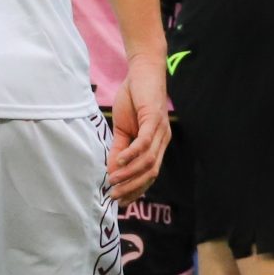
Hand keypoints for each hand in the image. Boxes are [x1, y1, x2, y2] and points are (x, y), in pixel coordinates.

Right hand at [107, 52, 169, 202]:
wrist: (142, 73)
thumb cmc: (133, 100)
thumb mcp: (123, 129)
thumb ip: (119, 149)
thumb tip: (110, 170)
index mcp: (157, 145)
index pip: (150, 174)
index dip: (137, 190)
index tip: (122, 201)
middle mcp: (162, 140)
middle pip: (151, 172)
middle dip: (133, 188)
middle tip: (115, 196)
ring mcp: (160, 130)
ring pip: (147, 160)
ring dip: (129, 173)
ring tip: (112, 181)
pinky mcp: (153, 119)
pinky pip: (144, 141)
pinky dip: (131, 154)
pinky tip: (118, 161)